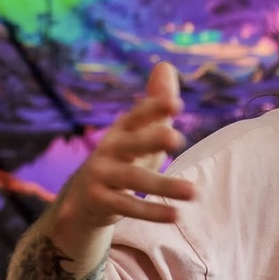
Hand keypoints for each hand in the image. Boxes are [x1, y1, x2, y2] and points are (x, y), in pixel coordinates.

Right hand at [63, 62, 194, 229]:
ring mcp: (102, 175)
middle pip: (132, 143)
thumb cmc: (123, 159)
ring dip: (164, 185)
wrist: (84, 198)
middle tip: (177, 137)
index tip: (176, 104)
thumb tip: (166, 65)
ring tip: (194, 192)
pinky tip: (176, 215)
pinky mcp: (101, 201)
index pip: (136, 115)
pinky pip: (128, 206)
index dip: (153, 108)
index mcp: (122, 131)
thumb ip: (155, 105)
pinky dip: (152, 211)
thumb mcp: (139, 133)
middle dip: (152, 138)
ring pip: (134, 179)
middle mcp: (109, 150)